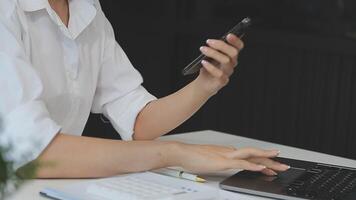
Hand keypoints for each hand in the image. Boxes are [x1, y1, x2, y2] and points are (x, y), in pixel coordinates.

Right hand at [172, 143, 289, 174]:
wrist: (182, 152)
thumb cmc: (193, 157)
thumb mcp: (211, 160)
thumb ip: (221, 162)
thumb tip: (229, 165)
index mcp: (228, 152)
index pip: (250, 155)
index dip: (263, 159)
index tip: (273, 165)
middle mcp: (230, 151)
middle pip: (254, 154)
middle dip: (271, 160)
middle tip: (284, 164)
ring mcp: (227, 155)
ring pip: (251, 156)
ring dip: (266, 160)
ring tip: (279, 164)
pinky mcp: (222, 161)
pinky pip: (240, 163)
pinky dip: (252, 165)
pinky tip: (260, 167)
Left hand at [194, 34, 243, 95]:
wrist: (203, 83)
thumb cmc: (208, 68)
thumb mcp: (210, 55)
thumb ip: (214, 48)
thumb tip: (212, 41)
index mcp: (231, 56)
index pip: (239, 47)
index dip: (236, 41)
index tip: (228, 35)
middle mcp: (231, 63)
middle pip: (233, 52)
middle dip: (221, 45)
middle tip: (209, 42)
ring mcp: (228, 72)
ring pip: (226, 61)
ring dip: (213, 53)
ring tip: (203, 49)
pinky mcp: (223, 81)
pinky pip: (219, 73)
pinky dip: (210, 67)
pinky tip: (203, 62)